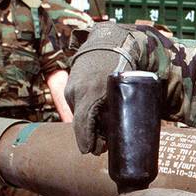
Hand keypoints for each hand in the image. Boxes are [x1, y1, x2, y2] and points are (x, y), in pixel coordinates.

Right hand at [65, 22, 145, 155]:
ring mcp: (72, 89)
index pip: (83, 124)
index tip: (92, 152)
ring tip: (102, 132)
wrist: (107, 44)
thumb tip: (126, 131)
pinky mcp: (70, 88)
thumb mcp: (124, 88)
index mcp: (92, 92)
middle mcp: (78, 91)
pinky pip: (77, 107)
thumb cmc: (122, 66)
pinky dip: (85, 115)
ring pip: (79, 115)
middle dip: (91, 137)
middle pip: (81, 123)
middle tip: (103, 146)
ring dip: (89, 125)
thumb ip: (123, 108)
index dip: (87, 140)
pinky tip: (96, 119)